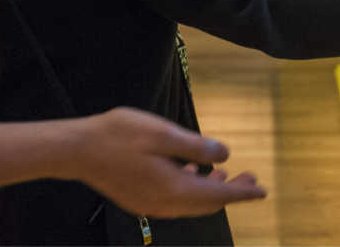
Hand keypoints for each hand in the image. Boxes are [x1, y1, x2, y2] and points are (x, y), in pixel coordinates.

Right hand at [70, 107, 264, 217]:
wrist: (77, 150)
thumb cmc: (118, 135)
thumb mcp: (162, 133)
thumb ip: (196, 147)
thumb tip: (225, 156)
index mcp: (173, 189)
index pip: (217, 196)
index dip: (242, 192)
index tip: (262, 190)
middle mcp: (164, 204)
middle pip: (207, 204)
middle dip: (230, 191)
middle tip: (250, 177)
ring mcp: (151, 205)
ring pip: (191, 204)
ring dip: (210, 190)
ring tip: (224, 174)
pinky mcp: (140, 200)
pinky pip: (176, 201)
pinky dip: (192, 190)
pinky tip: (192, 172)